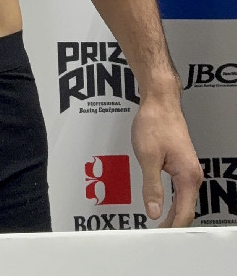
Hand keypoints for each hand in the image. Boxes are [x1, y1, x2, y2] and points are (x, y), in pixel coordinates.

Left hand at [131, 98, 202, 226]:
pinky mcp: (182, 164)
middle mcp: (192, 175)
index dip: (172, 228)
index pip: (184, 213)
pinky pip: (180, 189)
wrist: (160, 102)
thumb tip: (154, 212)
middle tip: (157, 236)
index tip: (160, 238)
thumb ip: (151, 187)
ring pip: (183, 200)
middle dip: (173, 225)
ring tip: (158, 226)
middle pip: (186, 209)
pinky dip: (172, 201)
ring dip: (172, 214)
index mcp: (187, 176)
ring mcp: (188, 169)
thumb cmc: (155, 123)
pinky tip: (163, 206)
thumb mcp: (148, 157)